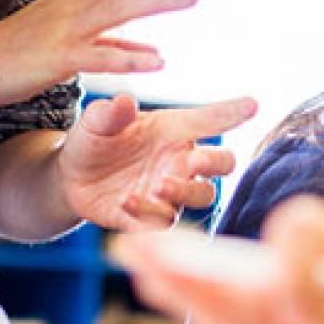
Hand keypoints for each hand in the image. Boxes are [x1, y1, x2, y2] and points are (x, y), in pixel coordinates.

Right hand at [0, 0, 203, 107]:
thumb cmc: (22, 52)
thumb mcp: (76, 44)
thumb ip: (117, 45)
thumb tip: (155, 51)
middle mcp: (78, 3)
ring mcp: (68, 27)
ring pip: (120, 10)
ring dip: (156, 2)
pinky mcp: (59, 56)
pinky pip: (100, 56)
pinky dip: (129, 58)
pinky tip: (158, 62)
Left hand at [56, 93, 256, 229]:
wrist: (71, 178)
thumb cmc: (93, 141)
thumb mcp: (94, 123)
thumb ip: (109, 114)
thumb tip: (124, 102)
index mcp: (174, 130)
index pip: (210, 119)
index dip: (231, 112)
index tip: (252, 104)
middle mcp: (181, 161)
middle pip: (222, 164)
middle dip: (216, 162)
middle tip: (193, 160)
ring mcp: (171, 192)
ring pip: (202, 196)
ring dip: (185, 191)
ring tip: (158, 185)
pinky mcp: (154, 218)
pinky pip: (166, 222)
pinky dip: (151, 214)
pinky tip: (128, 201)